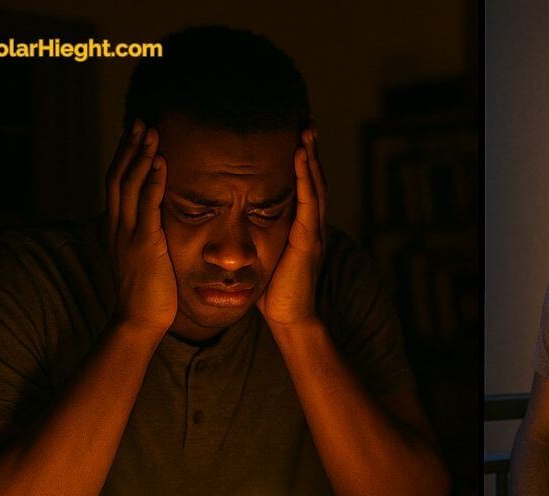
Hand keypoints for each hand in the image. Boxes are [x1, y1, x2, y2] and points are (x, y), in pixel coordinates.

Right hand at [105, 120, 176, 336]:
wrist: (139, 321)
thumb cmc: (148, 294)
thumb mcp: (144, 258)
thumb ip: (147, 237)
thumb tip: (158, 223)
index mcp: (117, 229)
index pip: (116, 184)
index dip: (123, 158)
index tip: (133, 136)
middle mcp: (117, 227)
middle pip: (118, 176)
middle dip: (128, 147)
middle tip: (139, 121)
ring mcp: (129, 234)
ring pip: (129, 185)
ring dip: (140, 155)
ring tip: (150, 131)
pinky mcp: (145, 244)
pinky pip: (147, 205)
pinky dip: (152, 181)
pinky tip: (160, 162)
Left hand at [258, 128, 326, 327]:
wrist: (289, 319)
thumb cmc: (274, 293)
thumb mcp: (264, 259)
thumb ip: (256, 241)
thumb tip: (234, 228)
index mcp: (301, 229)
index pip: (304, 188)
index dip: (302, 163)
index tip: (296, 138)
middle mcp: (311, 226)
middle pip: (314, 180)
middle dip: (310, 151)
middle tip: (306, 123)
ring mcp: (313, 232)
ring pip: (315, 185)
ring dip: (311, 157)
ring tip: (306, 131)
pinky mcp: (308, 240)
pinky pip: (308, 202)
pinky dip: (305, 177)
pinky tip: (300, 157)